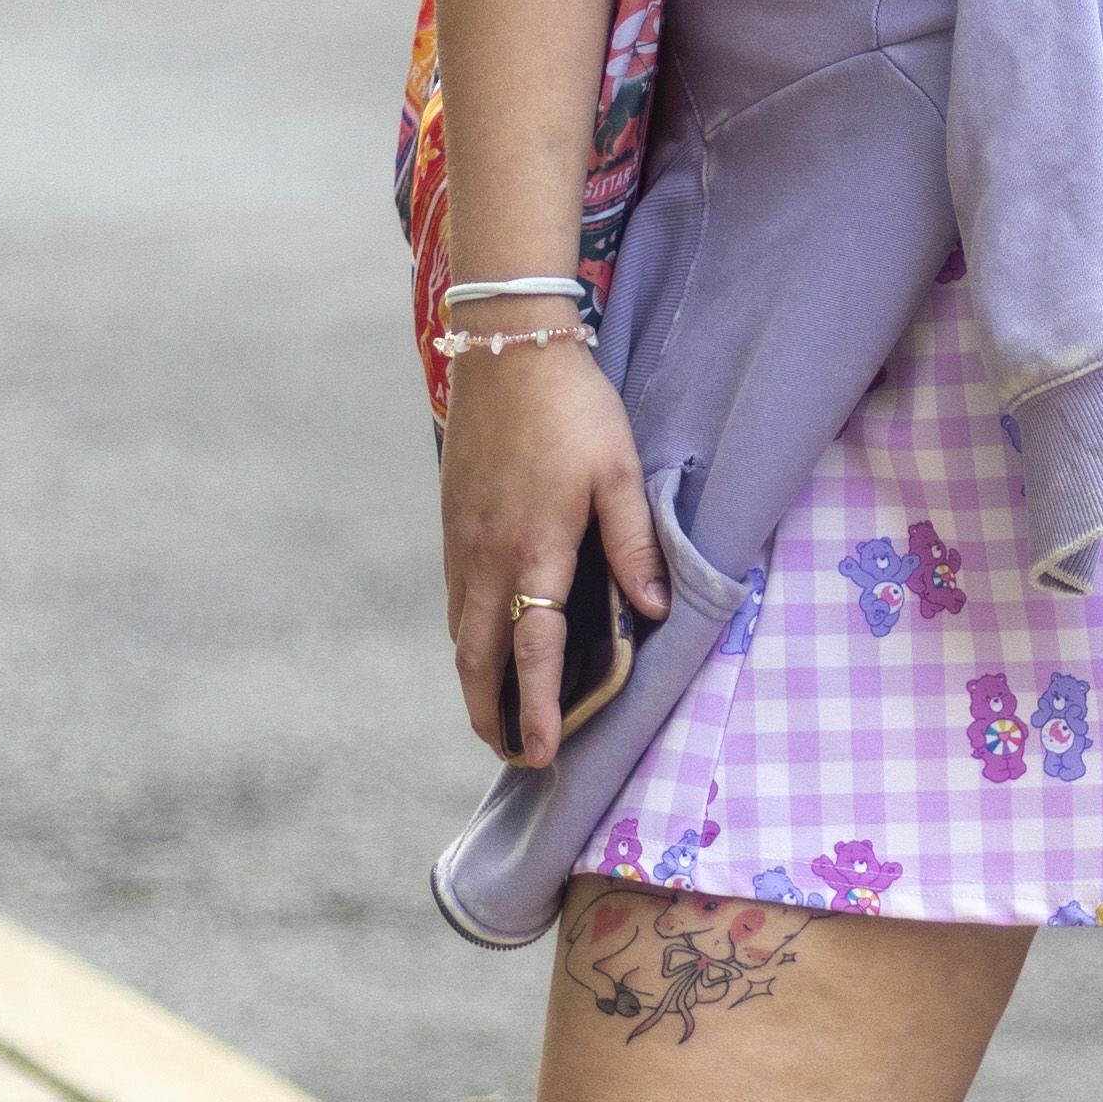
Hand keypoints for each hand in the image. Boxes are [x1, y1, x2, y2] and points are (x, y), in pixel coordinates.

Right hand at [443, 338, 665, 767]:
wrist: (505, 349)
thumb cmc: (573, 408)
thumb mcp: (619, 471)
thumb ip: (634, 543)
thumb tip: (651, 611)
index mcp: (534, 547)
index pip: (532, 647)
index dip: (536, 704)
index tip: (538, 749)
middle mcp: (486, 555)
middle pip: (477, 656)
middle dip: (490, 711)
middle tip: (510, 752)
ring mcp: (461, 541)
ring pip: (459, 632)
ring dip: (474, 681)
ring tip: (494, 717)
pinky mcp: (451, 524)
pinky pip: (453, 599)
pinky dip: (465, 638)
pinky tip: (482, 648)